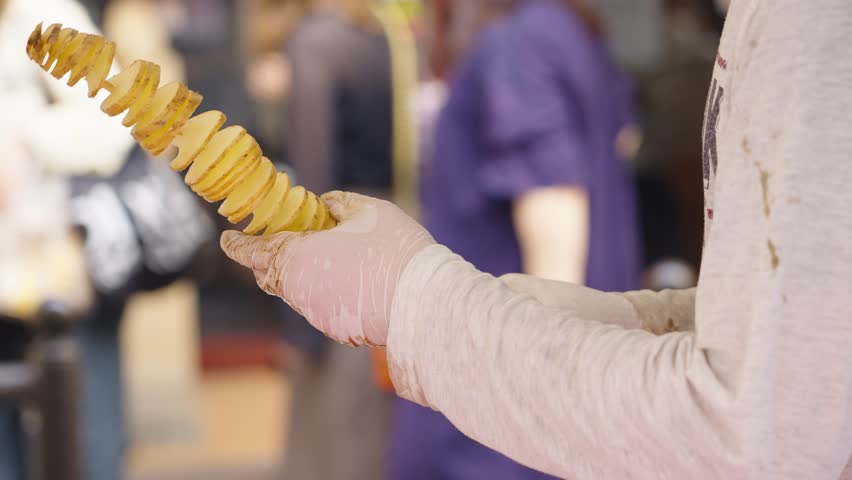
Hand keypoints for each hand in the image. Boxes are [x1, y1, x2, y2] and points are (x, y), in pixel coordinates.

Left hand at [220, 191, 434, 346]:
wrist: (423, 302)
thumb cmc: (394, 251)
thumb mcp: (368, 210)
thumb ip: (338, 205)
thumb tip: (324, 207)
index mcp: (297, 257)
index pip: (254, 252)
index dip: (237, 244)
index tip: (226, 238)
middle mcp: (300, 291)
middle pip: (270, 275)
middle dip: (268, 260)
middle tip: (279, 241)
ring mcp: (318, 314)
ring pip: (297, 292)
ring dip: (302, 274)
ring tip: (326, 255)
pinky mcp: (338, 329)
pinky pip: (321, 305)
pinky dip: (325, 291)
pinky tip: (350, 279)